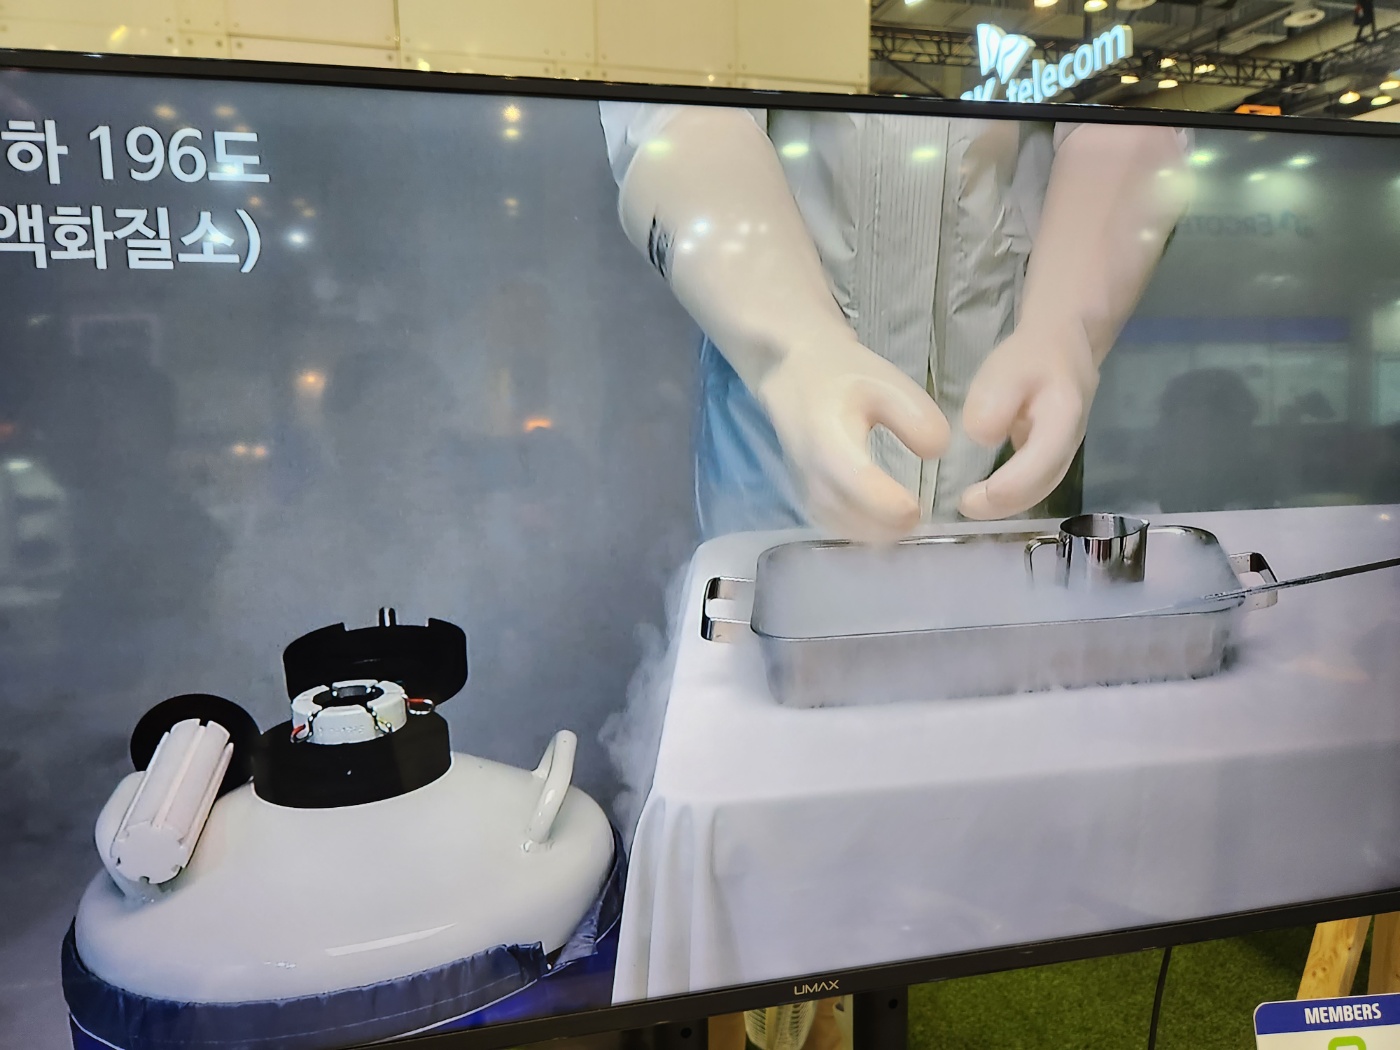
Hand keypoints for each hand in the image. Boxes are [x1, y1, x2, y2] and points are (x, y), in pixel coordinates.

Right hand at [756, 333, 949, 541]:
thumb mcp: (888, 383)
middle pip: (850, 517)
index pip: (859, 486)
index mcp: (829, 441)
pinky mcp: (806, 495)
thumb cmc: (841, 375)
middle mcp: (812, 472)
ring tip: (906, 521)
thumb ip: (917, 418)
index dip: (892, 505)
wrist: (793, 373)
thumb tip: (934, 454)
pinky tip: (884, 523)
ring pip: (842, 528)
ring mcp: (804, 488)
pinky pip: (834, 525)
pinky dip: (861, 531)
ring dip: (877, 533)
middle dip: (890, 525)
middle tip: (922, 516)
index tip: (920, 505)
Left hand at [957, 321, 1098, 519]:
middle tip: (964, 506)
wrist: (1062, 346)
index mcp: (1064, 416)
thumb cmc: (1030, 357)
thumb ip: (995, 399)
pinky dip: (1011, 496)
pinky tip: (983, 498)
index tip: (972, 496)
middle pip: (1044, 484)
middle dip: (1005, 503)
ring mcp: (1065, 451)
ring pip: (1042, 489)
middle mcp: (1071, 441)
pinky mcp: (1053, 456)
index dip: (1010, 485)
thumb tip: (981, 437)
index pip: (1042, 461)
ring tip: (970, 507)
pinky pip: (1035, 484)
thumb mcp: (1007, 367)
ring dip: (1008, 505)